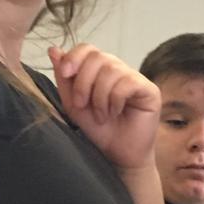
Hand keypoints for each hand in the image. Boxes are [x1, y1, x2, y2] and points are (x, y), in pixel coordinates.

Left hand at [48, 44, 159, 171]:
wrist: (118, 154)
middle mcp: (119, 70)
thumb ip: (64, 79)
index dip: (75, 57)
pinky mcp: (150, 90)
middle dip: (84, 82)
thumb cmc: (99, 131)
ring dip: (99, 96)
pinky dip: (115, 100)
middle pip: (98, 57)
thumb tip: (53, 50)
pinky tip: (115, 113)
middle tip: (82, 105)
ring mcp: (136, 78)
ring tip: (101, 116)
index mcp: (100, 71)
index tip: (65, 74)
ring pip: (111, 70)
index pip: (88, 48)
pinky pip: (128, 83)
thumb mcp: (73, 104)